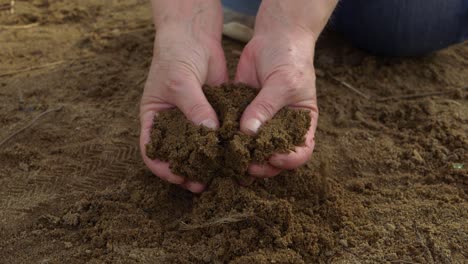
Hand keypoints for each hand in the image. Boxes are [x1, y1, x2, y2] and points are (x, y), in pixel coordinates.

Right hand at [139, 25, 227, 192]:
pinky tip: (236, 155)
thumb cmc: (176, 56)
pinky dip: (224, 146)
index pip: (151, 150)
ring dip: (209, 163)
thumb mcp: (179, 81)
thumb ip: (193, 107)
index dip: (162, 167)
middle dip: (188, 171)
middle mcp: (173, 124)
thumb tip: (210, 133)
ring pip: (200, 148)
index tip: (178, 176)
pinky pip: (218, 134)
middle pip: (177, 155)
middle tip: (202, 184)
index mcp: (154, 119)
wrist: (194, 36)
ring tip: (222, 176)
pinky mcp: (213, 114)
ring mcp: (194, 120)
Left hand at [235, 31, 317, 177]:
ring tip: (229, 158)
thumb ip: (266, 107)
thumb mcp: (283, 83)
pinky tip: (217, 141)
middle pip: (274, 156)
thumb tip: (248, 132)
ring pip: (253, 147)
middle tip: (245, 165)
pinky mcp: (243, 113)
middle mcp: (282, 128)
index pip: (301, 151)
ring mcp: (262, 122)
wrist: (276, 36)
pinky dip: (228, 137)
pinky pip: (236, 130)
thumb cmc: (290, 59)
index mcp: (302, 124)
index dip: (289, 160)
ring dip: (242, 155)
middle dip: (261, 163)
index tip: (273, 157)